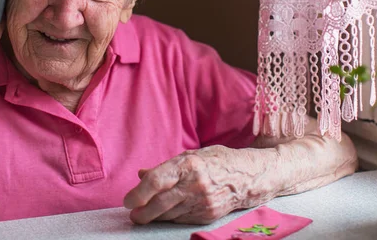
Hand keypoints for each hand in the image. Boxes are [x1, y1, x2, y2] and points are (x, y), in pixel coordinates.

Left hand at [123, 145, 275, 224]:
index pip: (156, 181)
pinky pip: (181, 219)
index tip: (128, 200)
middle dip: (141, 212)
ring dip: (153, 216)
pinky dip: (170, 217)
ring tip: (144, 215)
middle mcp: (194, 184)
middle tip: (133, 214)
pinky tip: (165, 214)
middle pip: (159, 203)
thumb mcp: (190, 156)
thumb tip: (141, 175)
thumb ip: (165, 168)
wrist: (248, 176)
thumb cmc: (216, 161)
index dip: (138, 193)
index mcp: (188, 165)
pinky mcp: (207, 215)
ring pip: (168, 214)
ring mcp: (202, 202)